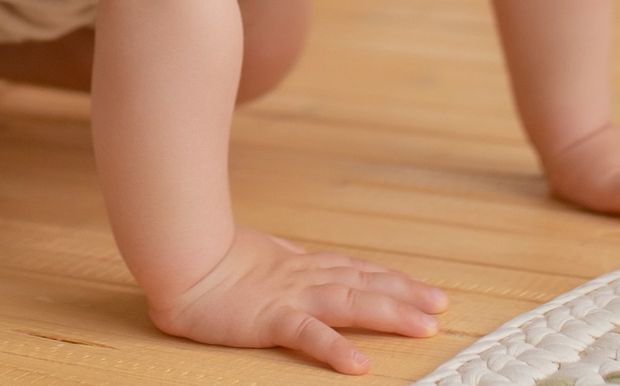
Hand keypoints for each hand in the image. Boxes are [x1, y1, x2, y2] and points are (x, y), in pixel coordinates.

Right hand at [147, 226, 448, 374]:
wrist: (178, 256)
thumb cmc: (208, 259)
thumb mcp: (259, 259)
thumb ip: (286, 263)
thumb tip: (305, 260)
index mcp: (300, 265)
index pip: (358, 271)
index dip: (394, 280)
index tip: (425, 290)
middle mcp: (303, 278)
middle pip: (366, 284)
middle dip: (406, 296)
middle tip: (442, 306)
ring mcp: (289, 296)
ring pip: (350, 303)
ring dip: (389, 313)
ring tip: (422, 327)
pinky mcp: (269, 319)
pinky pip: (308, 335)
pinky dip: (335, 348)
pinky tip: (359, 363)